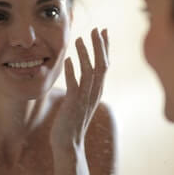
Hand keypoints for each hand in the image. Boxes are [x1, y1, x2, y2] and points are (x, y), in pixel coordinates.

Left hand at [50, 28, 108, 149]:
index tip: (103, 31)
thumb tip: (81, 70)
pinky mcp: (74, 104)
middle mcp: (95, 93)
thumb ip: (83, 86)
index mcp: (97, 90)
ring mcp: (85, 98)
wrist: (69, 145)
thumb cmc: (72, 122)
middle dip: (100, 46)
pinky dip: (72, 70)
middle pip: (102, 65)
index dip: (105, 47)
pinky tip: (68, 59)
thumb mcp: (81, 101)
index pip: (105, 64)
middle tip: (96, 29)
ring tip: (80, 39)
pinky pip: (75, 84)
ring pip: (89, 72)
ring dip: (85, 54)